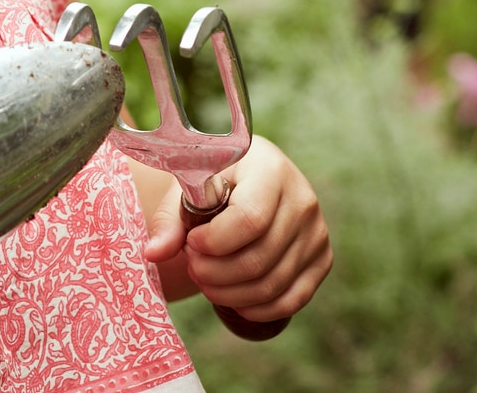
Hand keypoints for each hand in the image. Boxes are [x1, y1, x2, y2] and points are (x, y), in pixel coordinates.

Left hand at [142, 137, 329, 321]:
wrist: (246, 181)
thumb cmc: (213, 183)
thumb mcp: (188, 189)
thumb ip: (170, 220)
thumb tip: (154, 253)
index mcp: (270, 168)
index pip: (249, 218)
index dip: (214, 242)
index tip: (191, 243)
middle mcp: (302, 199)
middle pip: (259, 257)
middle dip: (216, 273)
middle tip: (193, 268)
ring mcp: (317, 231)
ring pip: (273, 283)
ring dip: (231, 294)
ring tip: (206, 282)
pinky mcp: (322, 259)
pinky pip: (293, 299)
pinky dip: (259, 309)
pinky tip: (234, 300)